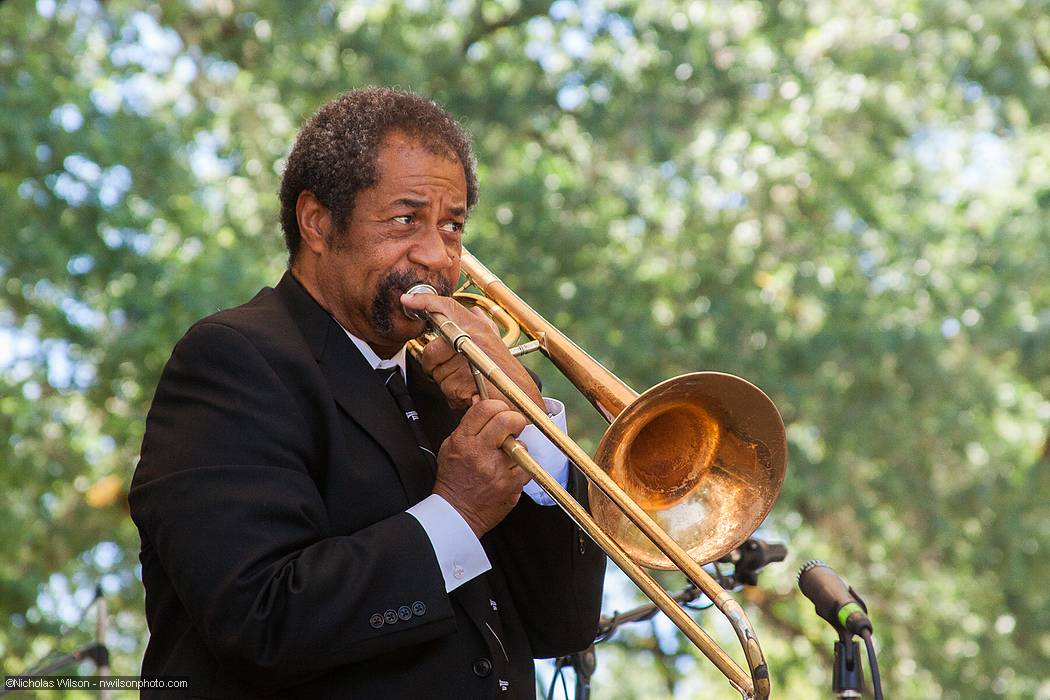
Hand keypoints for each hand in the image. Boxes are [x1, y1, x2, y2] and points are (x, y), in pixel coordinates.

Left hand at [400, 292, 543, 411]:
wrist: (523, 399)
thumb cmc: (508, 373)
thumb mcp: (496, 344)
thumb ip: (484, 326)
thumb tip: (475, 312)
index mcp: (478, 328)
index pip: (446, 308)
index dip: (425, 302)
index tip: (407, 300)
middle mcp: (473, 339)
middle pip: (432, 349)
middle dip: (435, 365)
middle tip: (453, 371)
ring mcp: (469, 360)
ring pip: (437, 373)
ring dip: (447, 383)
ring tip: (468, 383)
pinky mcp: (466, 382)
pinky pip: (446, 390)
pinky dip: (454, 397)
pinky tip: (470, 394)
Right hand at [433, 399, 531, 536]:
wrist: (456, 513)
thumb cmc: (454, 479)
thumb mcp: (451, 446)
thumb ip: (469, 426)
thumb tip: (485, 403)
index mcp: (463, 441)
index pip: (485, 408)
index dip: (498, 406)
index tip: (501, 412)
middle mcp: (480, 453)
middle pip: (507, 420)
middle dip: (514, 419)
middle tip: (513, 426)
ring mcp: (497, 470)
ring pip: (521, 445)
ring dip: (517, 448)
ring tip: (504, 458)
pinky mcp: (511, 485)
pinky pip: (526, 466)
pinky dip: (521, 468)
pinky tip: (509, 472)